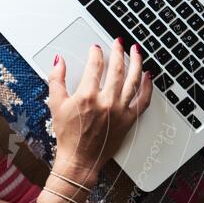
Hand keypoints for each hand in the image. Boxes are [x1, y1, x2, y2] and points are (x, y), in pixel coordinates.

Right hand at [47, 39, 152, 184]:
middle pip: (117, 68)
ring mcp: (120, 110)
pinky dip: (147, 87)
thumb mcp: (55, 104)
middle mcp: (106, 101)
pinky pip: (143, 100)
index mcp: (87, 96)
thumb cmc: (68, 135)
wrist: (79, 159)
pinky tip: (148, 77)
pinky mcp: (129, 120)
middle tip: (118, 43)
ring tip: (136, 51)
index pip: (95, 65)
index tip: (96, 48)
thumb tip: (59, 60)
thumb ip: (56, 79)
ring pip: (133, 80)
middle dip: (118, 52)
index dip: (96, 53)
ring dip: (136, 62)